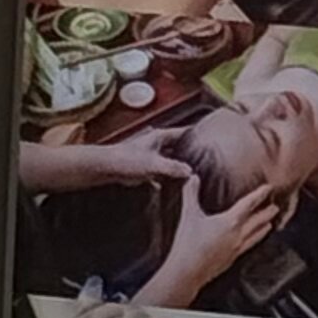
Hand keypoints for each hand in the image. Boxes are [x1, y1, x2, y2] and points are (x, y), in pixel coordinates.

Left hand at [59, 141, 195, 193]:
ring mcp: (150, 154)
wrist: (105, 168)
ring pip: (170, 159)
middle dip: (190, 152)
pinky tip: (175, 185)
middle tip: (207, 160)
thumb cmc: (126, 160)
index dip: (197, 135)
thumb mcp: (154, 164)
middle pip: (178, 146)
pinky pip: (162, 170)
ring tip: (194, 174)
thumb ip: (173, 167)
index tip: (211, 138)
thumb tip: (190, 171)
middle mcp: (157, 143)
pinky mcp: (144, 166)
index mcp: (160, 136)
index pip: (184, 132)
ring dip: (179, 165)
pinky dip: (169, 175)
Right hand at [161, 181, 283, 293]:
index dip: (260, 195)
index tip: (269, 188)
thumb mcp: (189, 215)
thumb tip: (192, 177)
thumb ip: (191, 194)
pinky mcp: (231, 261)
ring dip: (264, 229)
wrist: (187, 273)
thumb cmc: (189, 244)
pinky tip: (249, 243)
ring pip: (255, 236)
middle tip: (276, 207)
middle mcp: (237, 235)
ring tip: (270, 225)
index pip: (249, 204)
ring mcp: (236, 249)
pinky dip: (253, 242)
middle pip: (258, 221)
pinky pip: (247, 248)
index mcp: (230, 222)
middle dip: (267, 213)